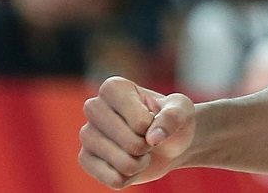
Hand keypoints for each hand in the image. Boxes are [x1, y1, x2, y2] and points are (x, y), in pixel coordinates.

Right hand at [78, 76, 196, 188]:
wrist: (168, 142)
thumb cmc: (172, 120)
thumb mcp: (182, 110)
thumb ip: (173, 117)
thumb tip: (153, 139)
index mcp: (114, 88)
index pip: (139, 121)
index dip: (153, 127)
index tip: (152, 117)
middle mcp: (94, 108)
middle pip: (129, 143)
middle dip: (148, 146)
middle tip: (147, 137)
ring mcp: (87, 134)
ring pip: (122, 163)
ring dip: (141, 163)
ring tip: (140, 151)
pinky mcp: (85, 159)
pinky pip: (114, 179)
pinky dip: (130, 177)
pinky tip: (130, 165)